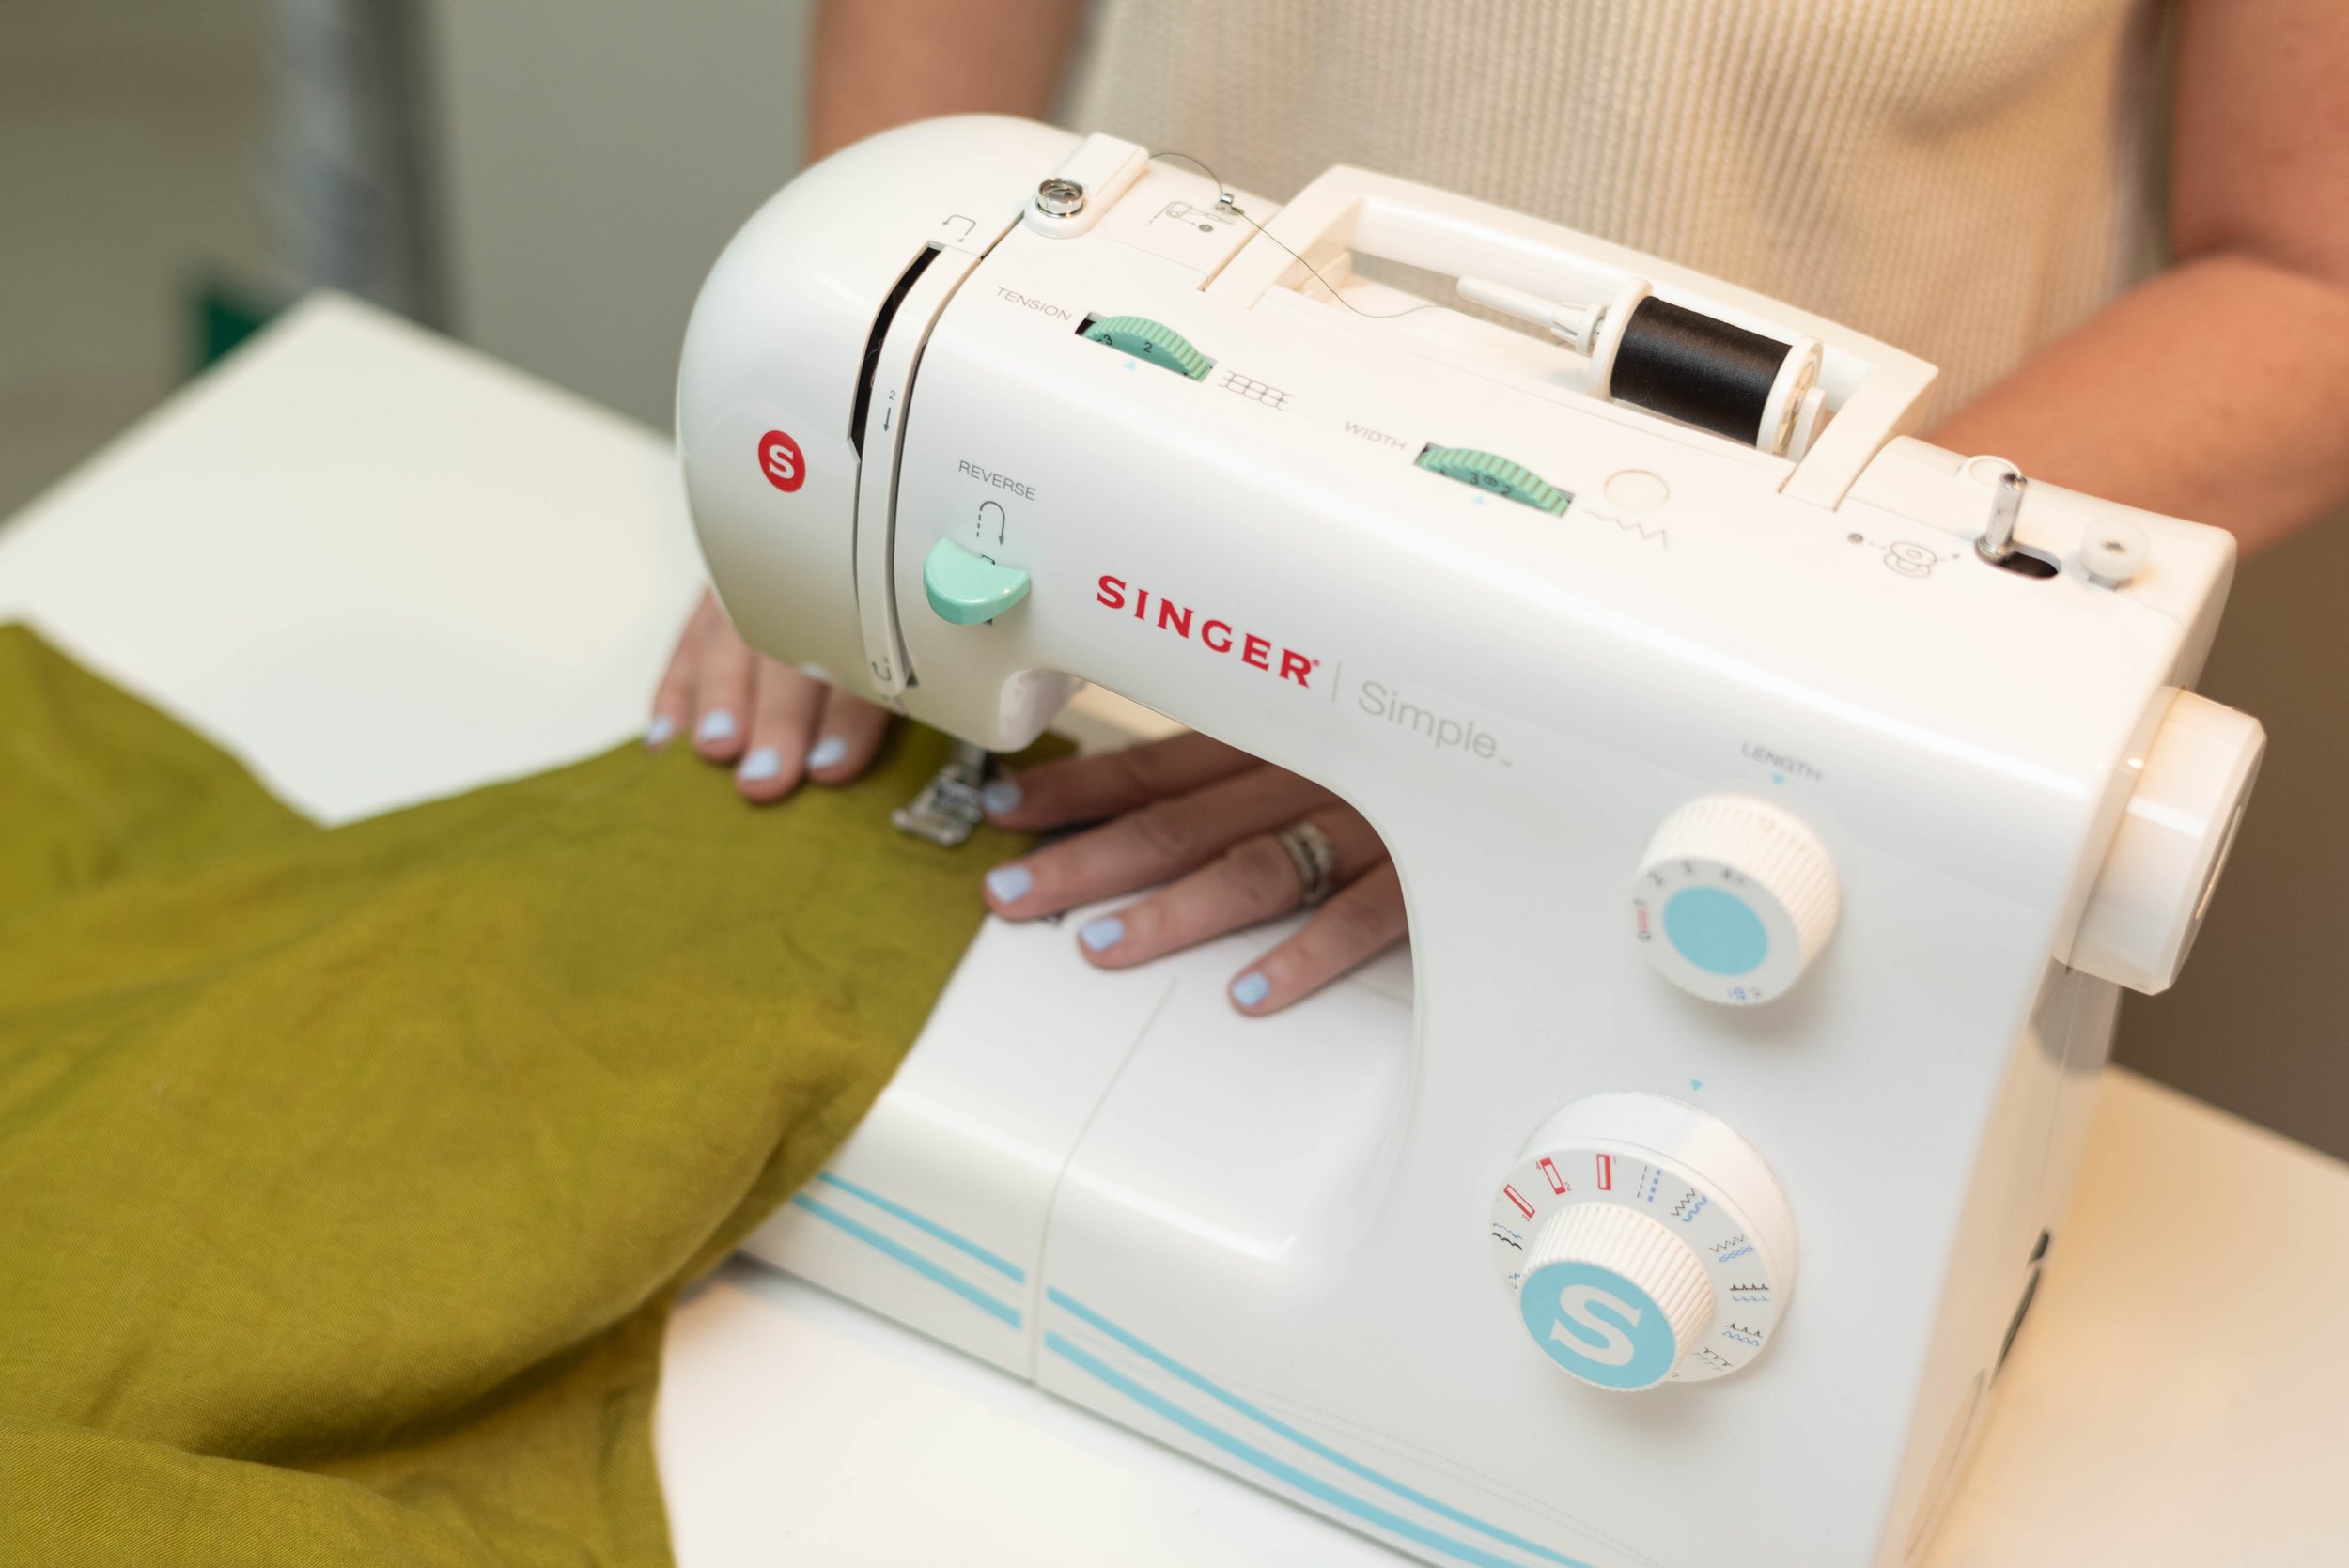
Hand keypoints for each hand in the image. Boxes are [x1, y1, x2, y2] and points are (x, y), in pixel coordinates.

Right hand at [648, 590, 891, 798]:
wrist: (841, 554)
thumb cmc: (882, 630)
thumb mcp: (910, 652)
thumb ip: (907, 692)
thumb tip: (915, 742)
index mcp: (873, 606)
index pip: (862, 658)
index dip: (847, 716)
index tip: (832, 766)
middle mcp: (807, 588)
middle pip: (790, 649)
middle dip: (776, 717)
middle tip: (765, 774)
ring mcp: (755, 587)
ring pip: (734, 637)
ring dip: (721, 698)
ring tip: (715, 747)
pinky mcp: (716, 598)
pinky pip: (691, 640)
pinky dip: (676, 691)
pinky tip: (667, 737)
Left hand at [978, 734, 1405, 1015]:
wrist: (1549, 739)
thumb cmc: (1431, 732)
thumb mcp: (1328, 724)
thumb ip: (1246, 753)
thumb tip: (1143, 788)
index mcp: (1282, 732)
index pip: (1157, 763)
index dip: (1076, 789)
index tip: (1007, 813)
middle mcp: (1313, 772)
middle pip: (1179, 820)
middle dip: (1084, 858)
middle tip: (1011, 895)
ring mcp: (1370, 824)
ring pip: (1252, 866)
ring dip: (1170, 909)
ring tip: (1102, 945)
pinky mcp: (1430, 879)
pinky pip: (1361, 919)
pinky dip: (1306, 955)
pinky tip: (1251, 993)